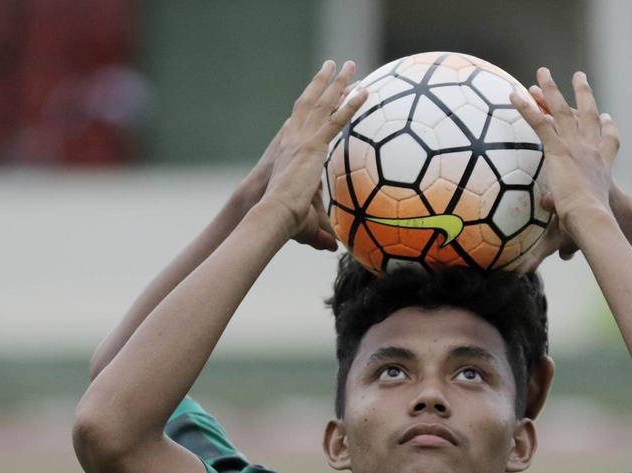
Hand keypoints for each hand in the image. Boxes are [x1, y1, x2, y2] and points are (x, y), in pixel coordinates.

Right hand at [258, 60, 367, 239]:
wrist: (269, 212)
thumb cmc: (281, 219)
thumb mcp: (304, 219)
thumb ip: (321, 229)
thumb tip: (332, 248)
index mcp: (287, 150)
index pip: (301, 122)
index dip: (311, 107)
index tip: (320, 93)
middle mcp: (293, 138)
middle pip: (309, 103)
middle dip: (322, 83)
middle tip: (334, 65)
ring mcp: (302, 139)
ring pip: (322, 104)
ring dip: (336, 82)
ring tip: (348, 65)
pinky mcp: (313, 146)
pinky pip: (336, 120)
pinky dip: (350, 104)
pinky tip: (362, 90)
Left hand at [510, 68, 618, 237]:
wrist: (594, 219)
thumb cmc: (591, 229)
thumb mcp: (574, 232)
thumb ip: (550, 246)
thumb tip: (532, 268)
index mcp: (602, 167)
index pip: (609, 143)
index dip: (608, 128)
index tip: (608, 117)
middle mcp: (591, 151)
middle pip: (589, 116)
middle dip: (583, 95)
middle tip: (580, 78)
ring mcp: (575, 147)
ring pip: (563, 111)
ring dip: (551, 91)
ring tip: (543, 73)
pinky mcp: (558, 149)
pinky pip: (539, 123)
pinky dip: (526, 108)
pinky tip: (514, 94)